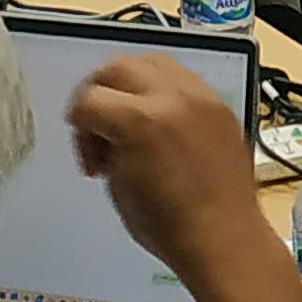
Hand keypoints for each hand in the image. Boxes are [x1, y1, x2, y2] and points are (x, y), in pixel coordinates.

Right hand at [67, 53, 270, 277]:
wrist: (223, 239)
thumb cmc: (169, 226)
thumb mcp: (117, 185)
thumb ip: (106, 144)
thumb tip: (105, 131)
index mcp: (139, 120)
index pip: (88, 100)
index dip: (78, 128)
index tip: (87, 151)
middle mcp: (172, 98)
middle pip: (117, 67)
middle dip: (99, 94)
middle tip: (98, 125)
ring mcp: (201, 98)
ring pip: (152, 62)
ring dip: (132, 83)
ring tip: (129, 118)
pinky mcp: (220, 106)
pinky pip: (184, 79)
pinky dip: (164, 92)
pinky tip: (160, 122)